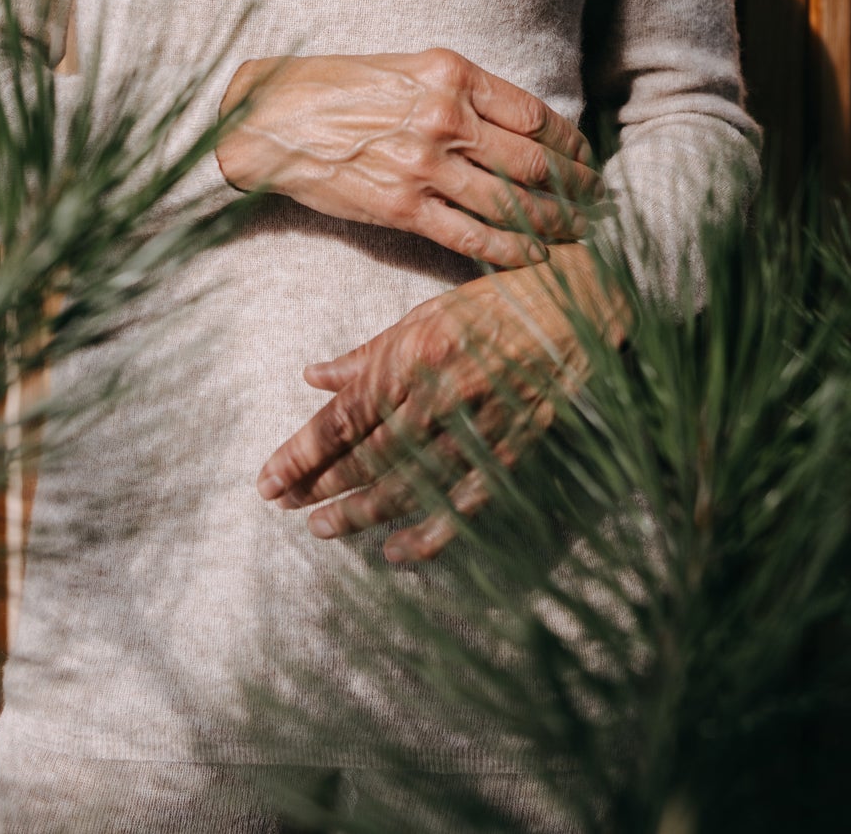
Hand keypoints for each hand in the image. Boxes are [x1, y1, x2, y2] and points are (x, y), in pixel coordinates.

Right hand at [216, 48, 601, 268]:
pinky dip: (512, 253)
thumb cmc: (338, 88)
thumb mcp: (408, 68)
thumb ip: (463, 92)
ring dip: (557, 225)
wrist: (272, 119)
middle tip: (601, 204)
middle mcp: (445, 117)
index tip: (588, 160)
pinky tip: (537, 259)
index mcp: (451, 74)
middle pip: (535, 162)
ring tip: (582, 236)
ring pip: (513, 204)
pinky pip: (473, 238)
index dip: (573, 145)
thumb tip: (519, 124)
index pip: (536, 115)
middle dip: (578, 189)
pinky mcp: (403, 208)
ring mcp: (425, 166)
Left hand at [256, 251, 625, 560]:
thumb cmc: (498, 301)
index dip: (303, 453)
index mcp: (415, 351)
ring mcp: (483, 421)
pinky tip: (398, 550)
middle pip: (371, 454)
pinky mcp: (517, 445)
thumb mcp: (426, 315)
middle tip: (287, 507)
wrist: (581, 303)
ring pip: (412, 482)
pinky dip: (432, 531)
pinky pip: (466, 500)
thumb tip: (312, 377)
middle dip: (323, 485)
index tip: (268, 482)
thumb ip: (368, 353)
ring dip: (363, 511)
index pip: (345, 415)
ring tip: (324, 528)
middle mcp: (444, 389)